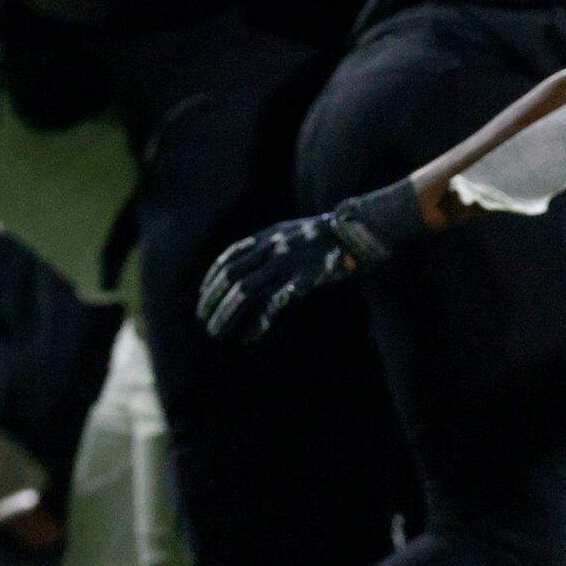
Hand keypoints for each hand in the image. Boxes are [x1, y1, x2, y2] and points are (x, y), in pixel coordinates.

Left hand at [196, 180, 426, 342]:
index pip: (230, 257)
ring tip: (216, 332)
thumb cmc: (331, 235)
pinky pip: (274, 303)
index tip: (202, 294)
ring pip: (245, 291)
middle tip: (202, 319)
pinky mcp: (305, 279)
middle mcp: (274, 247)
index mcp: (270, 236)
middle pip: (231, 276)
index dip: (212, 277)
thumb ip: (275, 245)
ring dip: (226, 314)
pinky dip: (258, 322)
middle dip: (212, 300)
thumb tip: (258, 265)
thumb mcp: (296, 232)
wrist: (363, 228)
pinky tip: (249, 337)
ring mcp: (288, 262)